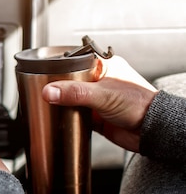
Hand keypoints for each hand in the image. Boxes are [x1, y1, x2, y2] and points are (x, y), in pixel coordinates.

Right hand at [42, 55, 157, 151]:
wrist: (150, 131)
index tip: (44, 76)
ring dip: (63, 104)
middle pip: (69, 82)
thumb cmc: (139, 105)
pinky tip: (61, 118)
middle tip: (45, 92)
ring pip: (71, 99)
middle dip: (58, 88)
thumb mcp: (103, 95)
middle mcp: (99, 81)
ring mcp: (96, 99)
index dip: (59, 68)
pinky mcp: (95, 116)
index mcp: (104, 67)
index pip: (74, 62)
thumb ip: (75, 93)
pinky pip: (75, 114)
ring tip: (50, 105)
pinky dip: (68, 117)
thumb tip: (50, 91)